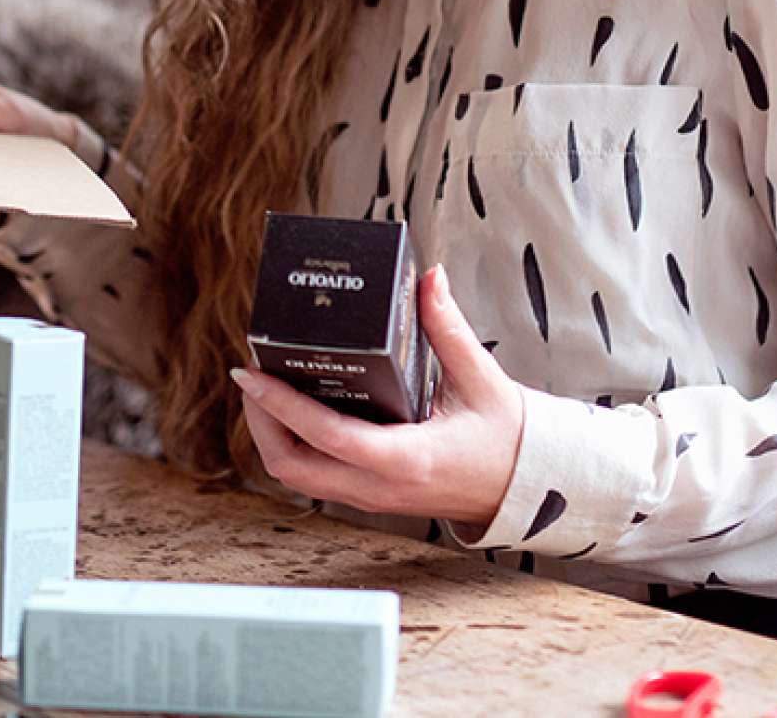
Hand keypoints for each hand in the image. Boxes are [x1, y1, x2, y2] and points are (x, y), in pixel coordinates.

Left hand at [232, 265, 524, 528]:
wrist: (525, 488)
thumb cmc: (508, 439)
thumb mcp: (482, 379)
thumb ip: (449, 327)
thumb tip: (429, 279)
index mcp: (408, 459)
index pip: (328, 436)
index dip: (281, 404)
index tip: (251, 372)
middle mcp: (381, 486)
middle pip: (292, 466)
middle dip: (260, 420)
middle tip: (254, 374)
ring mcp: (372, 497)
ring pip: (297, 476)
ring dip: (271, 434)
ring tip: (266, 386)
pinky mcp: (370, 495)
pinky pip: (315, 476)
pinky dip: (293, 444)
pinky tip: (294, 408)